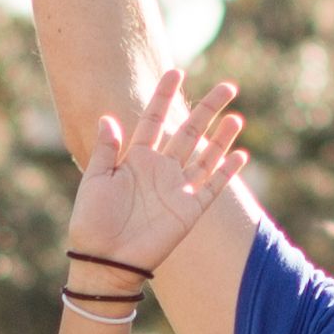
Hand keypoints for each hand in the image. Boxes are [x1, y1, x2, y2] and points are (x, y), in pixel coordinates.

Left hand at [69, 69, 243, 274]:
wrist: (104, 261)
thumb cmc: (92, 221)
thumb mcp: (95, 179)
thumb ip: (107, 149)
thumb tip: (108, 117)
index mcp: (136, 159)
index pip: (154, 120)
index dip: (165, 97)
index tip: (176, 72)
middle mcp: (160, 170)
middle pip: (190, 132)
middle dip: (208, 109)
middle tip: (228, 87)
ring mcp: (177, 189)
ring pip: (206, 156)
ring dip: (221, 137)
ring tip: (236, 116)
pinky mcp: (189, 211)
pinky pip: (213, 187)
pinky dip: (226, 171)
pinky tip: (240, 154)